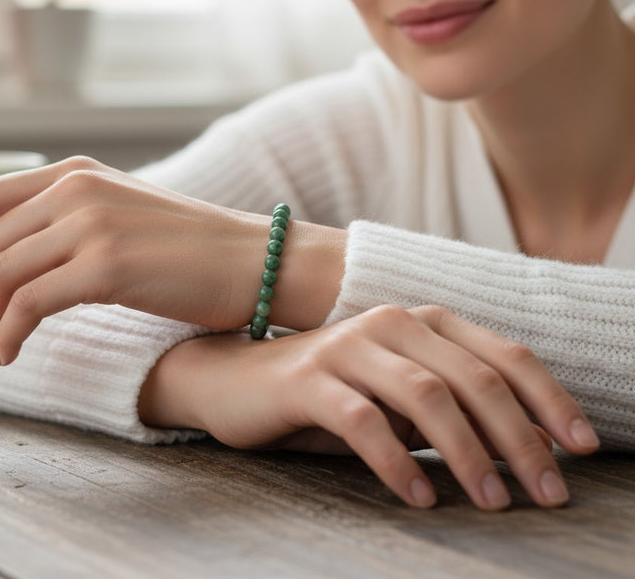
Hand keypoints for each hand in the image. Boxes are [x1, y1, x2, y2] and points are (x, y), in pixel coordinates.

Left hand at [0, 156, 268, 369]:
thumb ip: (70, 225)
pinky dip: (7, 334)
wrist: (257, 261)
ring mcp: (92, 222)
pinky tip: (10, 355)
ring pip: (0, 275)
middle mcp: (79, 188)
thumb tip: (16, 266)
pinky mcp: (107, 264)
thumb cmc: (194, 250)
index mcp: (78, 172)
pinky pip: (29, 303)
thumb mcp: (123, 219)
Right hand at [139, 304, 599, 510]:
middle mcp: (390, 322)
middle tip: (547, 493)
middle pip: (474, 378)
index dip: (550, 400)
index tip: (583, 450)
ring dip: (469, 453)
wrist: (239, 379)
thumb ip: (454, 403)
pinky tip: (421, 496)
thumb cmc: (333, 390)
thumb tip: (529, 441)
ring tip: (492, 502)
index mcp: (421, 320)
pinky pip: (364, 421)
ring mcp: (348, 346)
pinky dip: (399, 462)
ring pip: (426, 395)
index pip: (503, 355)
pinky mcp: (309, 379)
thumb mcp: (400, 392)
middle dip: (520, 438)